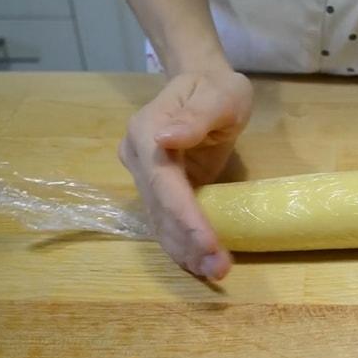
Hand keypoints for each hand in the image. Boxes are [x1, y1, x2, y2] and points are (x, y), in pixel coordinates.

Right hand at [119, 70, 252, 279]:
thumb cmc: (217, 88)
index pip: (164, 184)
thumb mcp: (218, 95)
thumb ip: (195, 117)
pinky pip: (166, 221)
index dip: (186, 217)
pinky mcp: (159, 189)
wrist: (205, 84)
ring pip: (160, 221)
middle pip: (160, 209)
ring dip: (185, 251)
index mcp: (147, 132)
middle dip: (189, 242)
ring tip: (214, 273)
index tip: (210, 244)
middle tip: (219, 269)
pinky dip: (182, 245)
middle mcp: (138, 158)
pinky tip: (199, 265)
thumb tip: (165, 139)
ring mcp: (144, 176)